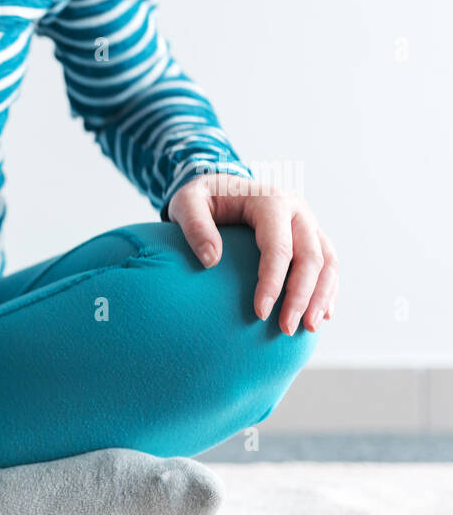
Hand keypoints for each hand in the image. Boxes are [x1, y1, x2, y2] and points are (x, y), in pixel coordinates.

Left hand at [166, 173, 337, 335]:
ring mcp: (307, 223)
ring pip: (328, 261)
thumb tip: (211, 260)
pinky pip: (329, 263)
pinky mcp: (311, 235)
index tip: (260, 313)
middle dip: (301, 297)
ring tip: (308, 328)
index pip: (278, 247)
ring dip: (321, 297)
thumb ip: (194, 226)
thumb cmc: (201, 197)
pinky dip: (328, 289)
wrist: (220, 185)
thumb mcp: (187, 203)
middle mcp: (296, 210)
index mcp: (270, 201)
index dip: (272, 282)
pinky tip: (322, 315)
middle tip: (286, 329)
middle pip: (311, 257)